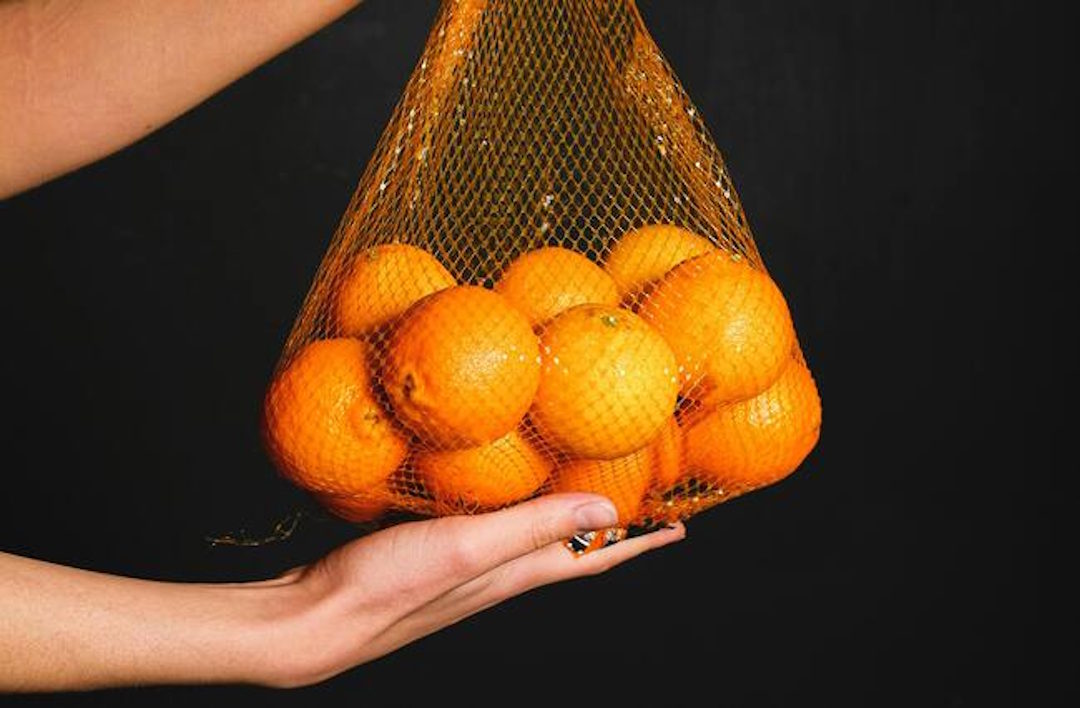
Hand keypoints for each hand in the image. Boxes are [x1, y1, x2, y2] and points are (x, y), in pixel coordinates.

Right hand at [1, 493, 683, 690]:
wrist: (315, 619)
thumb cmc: (388, 586)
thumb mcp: (469, 549)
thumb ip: (533, 528)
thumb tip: (607, 511)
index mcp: (516, 572)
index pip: (595, 557)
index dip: (638, 542)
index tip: (680, 523)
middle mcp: (500, 574)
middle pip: (574, 550)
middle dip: (612, 529)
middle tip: (642, 497)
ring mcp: (467, 568)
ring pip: (535, 540)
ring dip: (567, 519)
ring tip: (584, 490)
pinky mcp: (434, 557)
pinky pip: (493, 530)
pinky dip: (516, 511)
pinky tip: (499, 492)